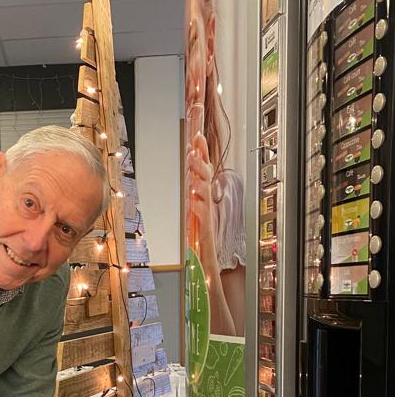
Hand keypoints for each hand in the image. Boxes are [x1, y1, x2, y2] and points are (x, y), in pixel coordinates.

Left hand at [186, 132, 215, 262]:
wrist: (206, 258)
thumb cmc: (200, 235)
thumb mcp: (195, 210)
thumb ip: (193, 194)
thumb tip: (190, 178)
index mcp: (204, 195)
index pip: (204, 169)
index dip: (202, 153)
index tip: (197, 137)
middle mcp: (207, 202)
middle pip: (206, 176)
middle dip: (200, 160)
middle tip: (194, 148)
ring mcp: (207, 214)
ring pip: (205, 191)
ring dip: (199, 177)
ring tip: (193, 165)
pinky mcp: (204, 228)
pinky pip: (202, 215)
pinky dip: (198, 205)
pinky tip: (193, 199)